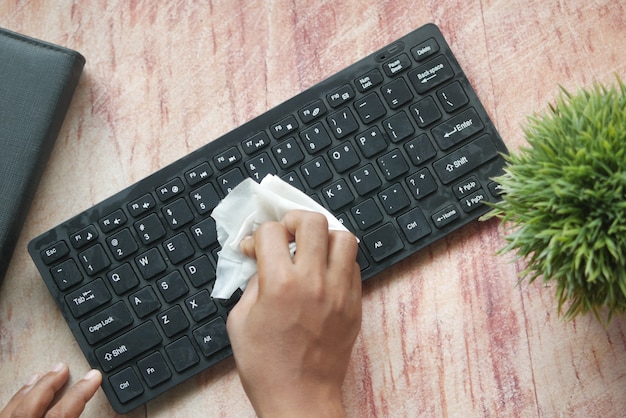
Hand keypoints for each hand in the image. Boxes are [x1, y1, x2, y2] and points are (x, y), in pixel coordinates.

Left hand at [0, 363, 100, 417]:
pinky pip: (2, 416)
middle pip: (33, 404)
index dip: (80, 392)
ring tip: (38, 376)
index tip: (93, 377)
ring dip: (27, 391)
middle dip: (50, 383)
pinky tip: (17, 401)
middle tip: (63, 367)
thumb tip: (96, 413)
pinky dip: (12, 404)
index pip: (63, 412)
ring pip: (12, 409)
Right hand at [226, 210, 361, 417]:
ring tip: (310, 250)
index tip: (254, 248)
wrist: (300, 397)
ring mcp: (339, 292)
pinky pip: (354, 265)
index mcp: (280, 285)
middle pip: (313, 222)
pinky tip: (324, 272)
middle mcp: (314, 282)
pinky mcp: (354, 304)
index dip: (257, 235)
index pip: (272, 232)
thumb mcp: (240, 321)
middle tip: (286, 234)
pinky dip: (338, 260)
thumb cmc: (266, 366)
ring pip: (344, 237)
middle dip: (294, 221)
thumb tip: (259, 258)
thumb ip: (251, 282)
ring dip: (323, 237)